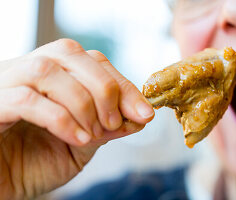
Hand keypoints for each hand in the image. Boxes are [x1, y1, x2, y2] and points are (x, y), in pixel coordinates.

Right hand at [0, 39, 153, 198]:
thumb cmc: (33, 164)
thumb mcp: (80, 146)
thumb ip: (105, 129)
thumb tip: (138, 116)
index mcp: (51, 76)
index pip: (92, 61)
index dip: (122, 84)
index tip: (144, 113)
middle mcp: (26, 71)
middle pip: (70, 54)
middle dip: (105, 89)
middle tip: (114, 123)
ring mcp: (5, 84)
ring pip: (47, 70)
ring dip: (82, 102)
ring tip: (93, 132)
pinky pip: (26, 100)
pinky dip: (61, 118)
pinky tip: (77, 138)